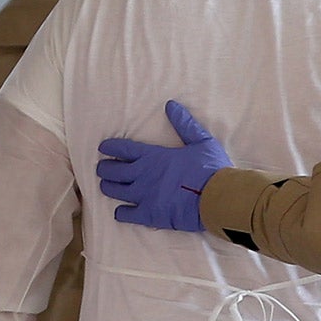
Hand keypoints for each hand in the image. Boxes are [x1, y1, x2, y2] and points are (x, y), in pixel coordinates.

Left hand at [97, 101, 232, 233]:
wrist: (217, 199)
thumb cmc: (211, 169)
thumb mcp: (201, 141)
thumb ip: (184, 124)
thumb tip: (171, 105)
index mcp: (153, 156)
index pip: (122, 148)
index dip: (110, 147)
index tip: (103, 148)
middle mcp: (142, 175)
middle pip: (112, 171)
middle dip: (105, 169)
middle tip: (103, 169)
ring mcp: (143, 196)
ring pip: (114, 191)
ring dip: (108, 188)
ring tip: (107, 187)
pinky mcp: (149, 215)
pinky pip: (125, 215)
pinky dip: (121, 213)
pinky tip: (121, 212)